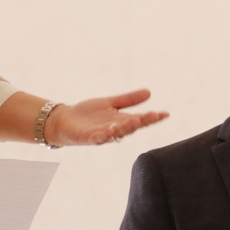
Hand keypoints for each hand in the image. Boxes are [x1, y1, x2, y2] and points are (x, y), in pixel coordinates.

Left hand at [47, 89, 168, 146]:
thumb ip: (128, 100)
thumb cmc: (87, 114)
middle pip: (131, 126)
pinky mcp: (88, 137)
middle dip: (143, 121)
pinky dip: (104, 135)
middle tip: (153, 115)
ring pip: (117, 133)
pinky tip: (110, 130)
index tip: (165, 114)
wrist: (64, 120)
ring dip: (126, 127)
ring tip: (136, 120)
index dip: (152, 118)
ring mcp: (102, 135)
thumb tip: (149, 92)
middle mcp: (114, 129)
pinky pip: (98, 137)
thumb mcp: (110, 103)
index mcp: (121, 121)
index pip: (140, 119)